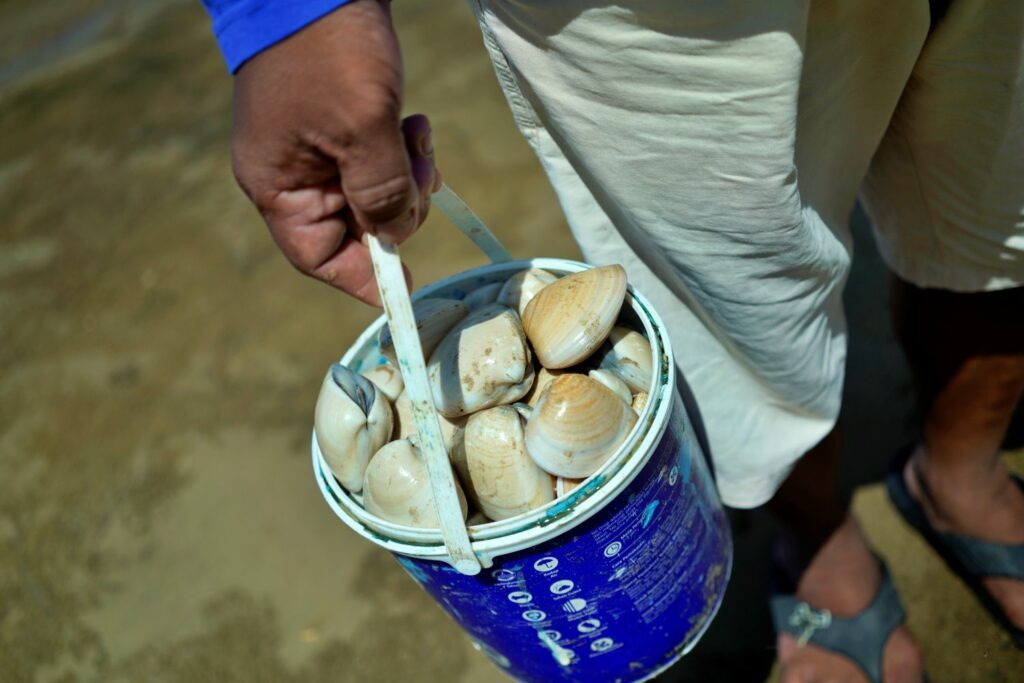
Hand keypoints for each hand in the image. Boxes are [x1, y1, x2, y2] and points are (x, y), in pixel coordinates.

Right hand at [231, 0, 439, 304]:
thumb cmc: (328, 49)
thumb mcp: (364, 129)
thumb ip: (382, 193)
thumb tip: (395, 239)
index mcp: (278, 184)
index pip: (319, 256)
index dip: (365, 276)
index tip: (410, 286)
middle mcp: (291, 173)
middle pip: (355, 227)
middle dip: (399, 209)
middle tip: (421, 175)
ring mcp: (315, 147)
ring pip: (374, 192)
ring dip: (407, 174)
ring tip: (418, 136)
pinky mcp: (339, 123)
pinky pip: (378, 159)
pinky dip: (402, 150)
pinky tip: (415, 123)